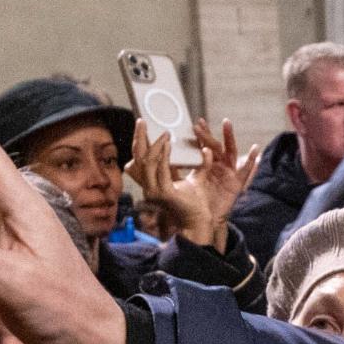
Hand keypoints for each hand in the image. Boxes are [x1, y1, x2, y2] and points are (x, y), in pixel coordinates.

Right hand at [123, 119, 229, 248]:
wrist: (199, 222)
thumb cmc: (197, 203)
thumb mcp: (198, 178)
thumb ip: (200, 163)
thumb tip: (206, 147)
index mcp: (152, 182)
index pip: (140, 158)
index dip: (140, 141)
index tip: (143, 125)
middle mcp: (149, 186)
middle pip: (138, 158)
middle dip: (139, 138)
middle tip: (142, 121)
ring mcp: (153, 190)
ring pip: (147, 162)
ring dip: (154, 145)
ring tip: (164, 133)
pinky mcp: (162, 193)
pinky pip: (160, 170)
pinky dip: (163, 155)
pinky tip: (167, 144)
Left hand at [188, 116, 251, 228]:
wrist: (207, 217)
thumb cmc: (198, 200)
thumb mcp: (190, 182)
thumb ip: (180, 170)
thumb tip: (166, 157)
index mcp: (209, 164)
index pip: (205, 146)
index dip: (202, 135)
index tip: (196, 123)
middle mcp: (220, 165)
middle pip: (216, 146)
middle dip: (210, 134)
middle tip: (203, 123)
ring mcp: (230, 172)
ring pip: (230, 151)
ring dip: (229, 137)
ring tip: (227, 124)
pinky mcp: (237, 183)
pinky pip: (246, 170)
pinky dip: (252, 160)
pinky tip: (255, 148)